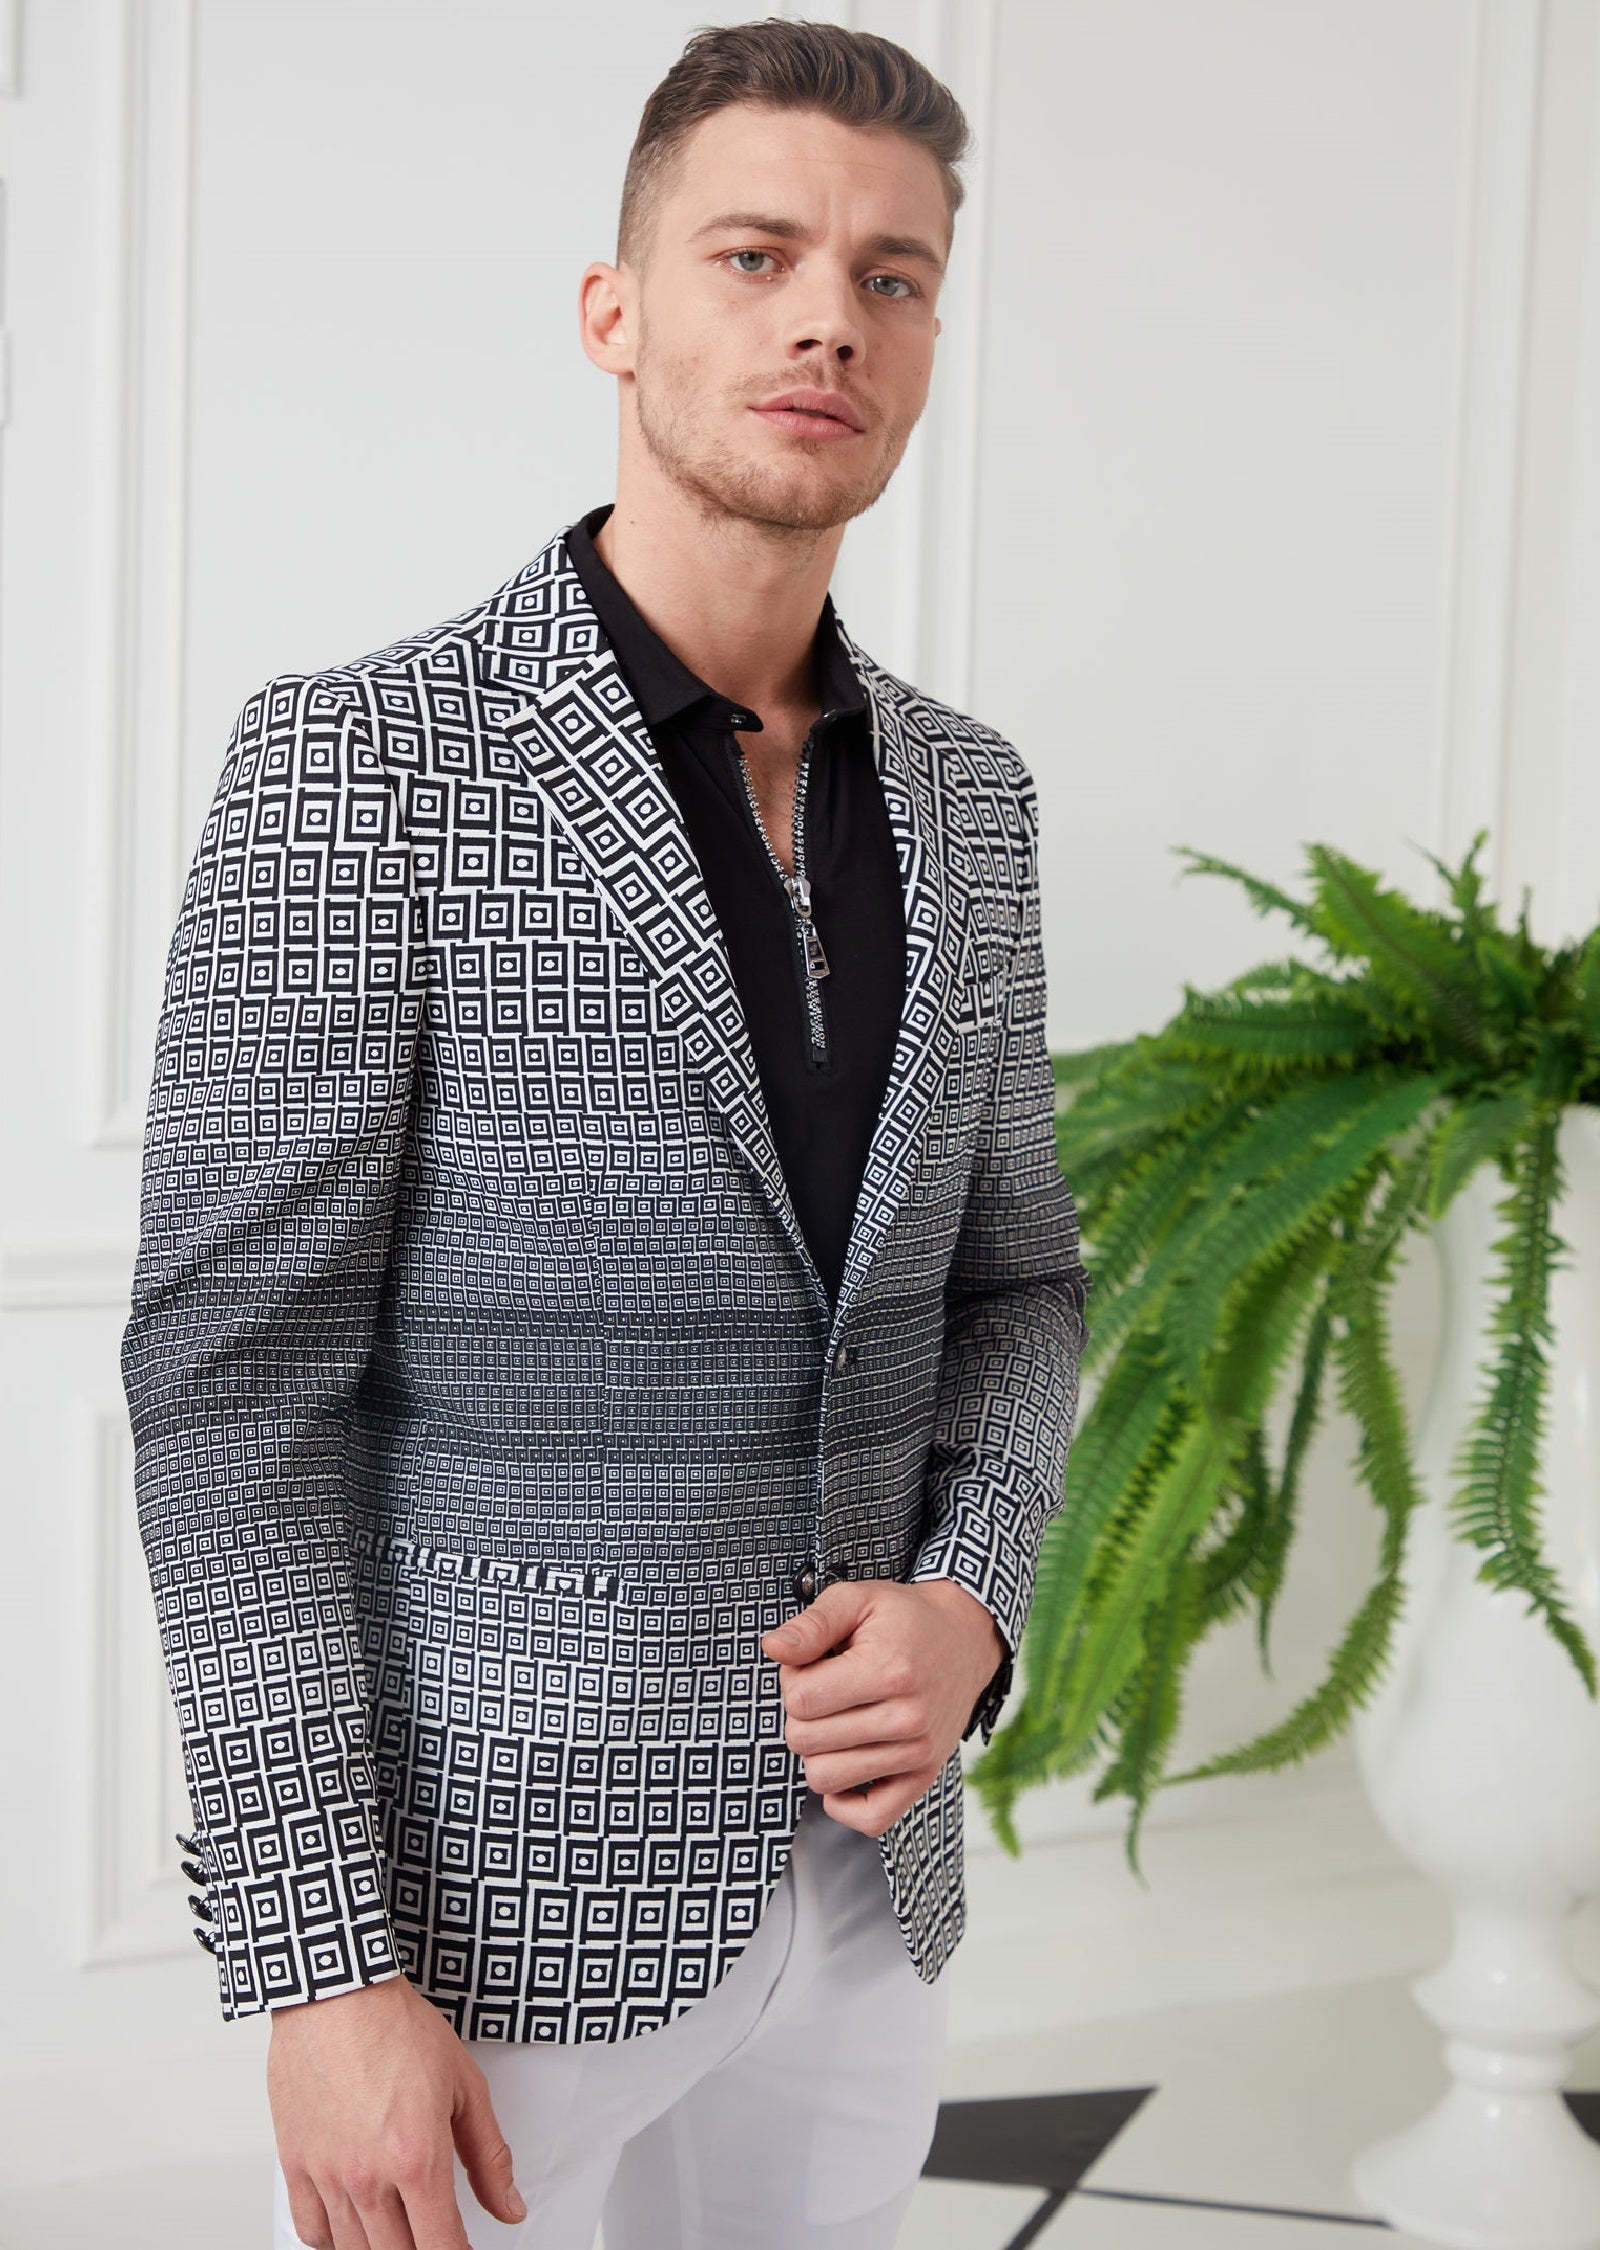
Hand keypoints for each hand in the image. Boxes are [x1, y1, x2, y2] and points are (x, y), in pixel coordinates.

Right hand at [268, 1972, 525, 2248]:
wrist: (337, 1993)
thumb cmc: (396, 2028)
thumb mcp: (465, 2085)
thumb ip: (489, 2155)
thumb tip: (509, 2206)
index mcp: (416, 2158)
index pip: (441, 2247)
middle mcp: (368, 2177)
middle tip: (435, 2236)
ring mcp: (327, 2175)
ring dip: (381, 2249)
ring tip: (401, 2231)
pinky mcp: (295, 2164)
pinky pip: (310, 2230)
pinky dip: (334, 2242)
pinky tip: (354, 2229)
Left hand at [759, 1577, 1006, 1836]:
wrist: (964, 1638)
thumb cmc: (904, 1618)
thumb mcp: (857, 1599)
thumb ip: (812, 1624)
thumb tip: (773, 1649)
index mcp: (888, 1671)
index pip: (799, 1701)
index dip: (791, 1679)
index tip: (813, 1663)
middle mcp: (907, 1718)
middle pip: (805, 1741)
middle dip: (801, 1713)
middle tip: (827, 1687)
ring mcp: (918, 1753)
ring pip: (825, 1779)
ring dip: (819, 1749)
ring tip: (840, 1717)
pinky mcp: (924, 1777)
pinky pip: (870, 1819)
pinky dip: (845, 1801)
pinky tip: (846, 1761)